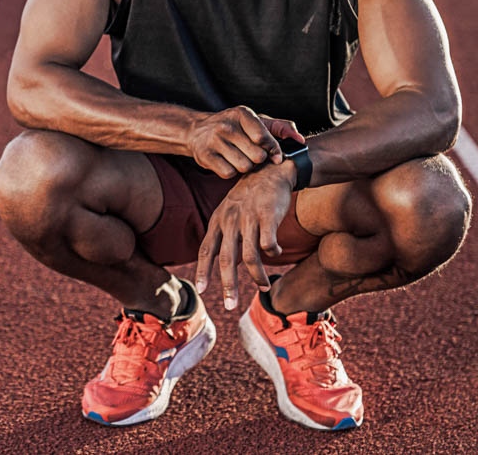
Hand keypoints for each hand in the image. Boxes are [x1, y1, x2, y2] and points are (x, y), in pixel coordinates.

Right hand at [186, 106, 303, 177]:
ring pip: (244, 166)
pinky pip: (229, 173)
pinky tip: (228, 162)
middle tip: (252, 155)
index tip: (275, 156)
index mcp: (241, 113)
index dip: (273, 150)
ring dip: (246, 166)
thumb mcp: (256, 121)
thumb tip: (300, 140)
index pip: (263, 137)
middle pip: (256, 156)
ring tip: (240, 158)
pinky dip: (232, 171)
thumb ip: (280, 128)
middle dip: (258, 159)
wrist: (197, 131)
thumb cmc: (234, 127)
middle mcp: (226, 126)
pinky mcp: (205, 156)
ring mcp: (213, 141)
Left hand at [194, 161, 296, 309]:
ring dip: (257, 276)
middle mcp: (230, 221)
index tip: (201, 290)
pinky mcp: (268, 215)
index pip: (206, 250)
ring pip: (251, 257)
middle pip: (226, 259)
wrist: (269, 171)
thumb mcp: (228, 211)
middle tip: (230, 306)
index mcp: (218, 221)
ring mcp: (248, 218)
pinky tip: (276, 252)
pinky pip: (269, 244)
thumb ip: (223, 235)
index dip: (203, 271)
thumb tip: (224, 264)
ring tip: (263, 287)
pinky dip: (273, 253)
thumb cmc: (249, 197)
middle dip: (228, 285)